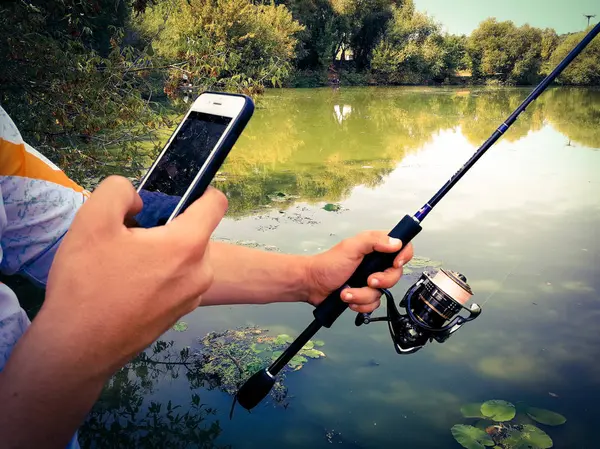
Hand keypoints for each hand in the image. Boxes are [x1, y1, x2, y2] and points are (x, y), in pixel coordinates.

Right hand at [0, 176, 227, 448]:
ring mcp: (192, 297)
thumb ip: (118, 191)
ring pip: (184, 258)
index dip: (201, 190)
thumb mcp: (92, 220)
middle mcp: (200, 272)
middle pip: (194, 232)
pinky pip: (177, 281)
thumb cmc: (87, 284)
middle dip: (166, 227)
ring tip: (125, 264)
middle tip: (131, 237)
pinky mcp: (179, 315)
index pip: (216, 203)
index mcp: (188, 244)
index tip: (179, 194)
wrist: (78, 348)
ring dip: (161, 253)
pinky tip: (127, 286)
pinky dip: (159, 276)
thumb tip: (138, 199)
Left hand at [306, 231, 413, 312]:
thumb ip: (373, 241)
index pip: (401, 247)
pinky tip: (348, 298)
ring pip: (382, 293)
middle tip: (368, 280)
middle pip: (395, 274)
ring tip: (348, 291)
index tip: (395, 263)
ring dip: (363, 295)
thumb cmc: (328, 264)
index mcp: (375, 248)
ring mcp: (370, 280)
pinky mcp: (364, 295)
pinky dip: (359, 304)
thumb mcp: (351, 247)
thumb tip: (396, 242)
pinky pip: (372, 304)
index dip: (404, 255)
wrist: (312, 285)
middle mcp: (375, 264)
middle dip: (381, 281)